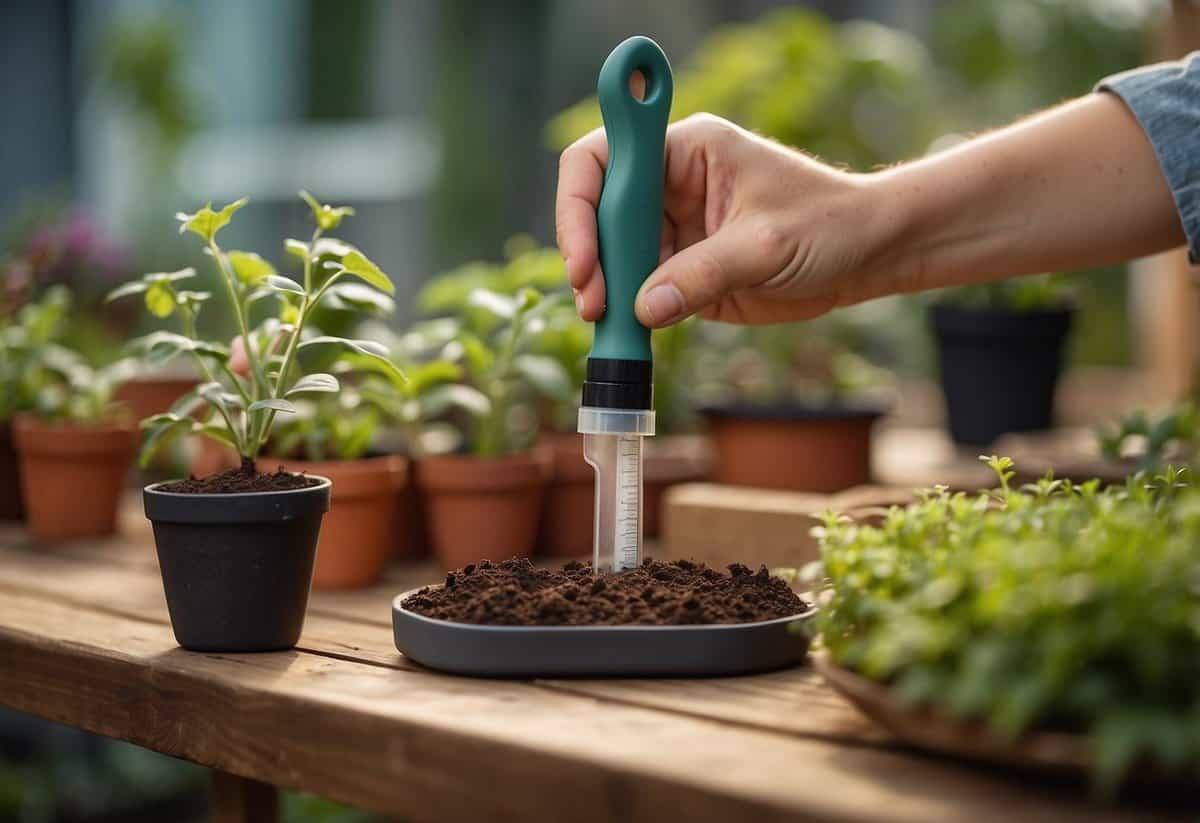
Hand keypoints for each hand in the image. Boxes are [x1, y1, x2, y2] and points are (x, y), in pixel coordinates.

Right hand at [555, 113, 897, 327]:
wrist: (868, 255)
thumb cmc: (830, 225)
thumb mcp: (767, 246)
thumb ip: (703, 274)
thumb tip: (643, 307)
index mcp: (685, 151)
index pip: (601, 159)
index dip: (579, 205)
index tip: (584, 258)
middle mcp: (668, 184)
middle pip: (597, 213)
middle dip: (588, 257)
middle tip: (596, 305)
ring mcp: (672, 228)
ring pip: (612, 256)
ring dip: (605, 291)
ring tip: (611, 327)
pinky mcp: (682, 269)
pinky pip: (638, 289)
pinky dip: (628, 313)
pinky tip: (628, 334)